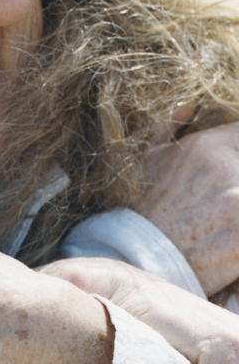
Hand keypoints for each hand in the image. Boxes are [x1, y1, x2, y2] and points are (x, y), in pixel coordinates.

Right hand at [140, 123, 238, 296]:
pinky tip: (232, 237)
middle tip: (227, 197)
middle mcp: (229, 171)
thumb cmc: (138, 213)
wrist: (133, 263)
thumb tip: (187, 100)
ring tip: (227, 213)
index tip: (235, 162)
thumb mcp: (145, 160)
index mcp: (207, 148)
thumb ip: (167, 124)